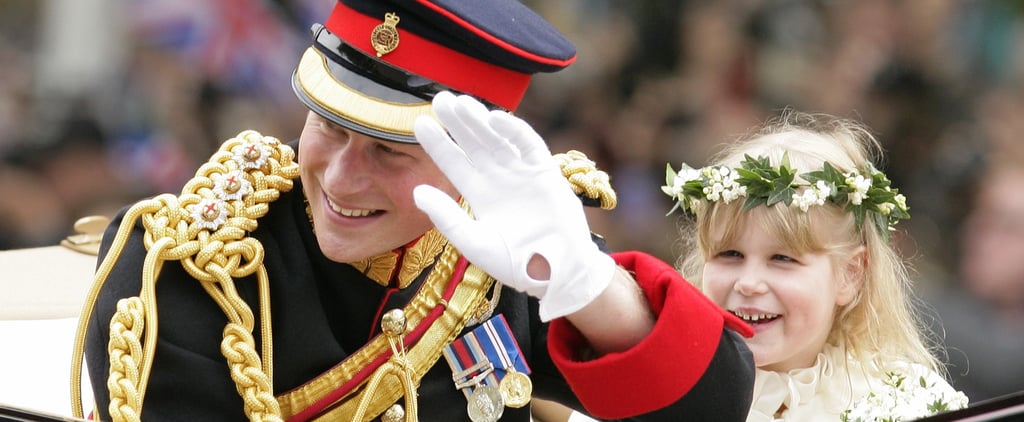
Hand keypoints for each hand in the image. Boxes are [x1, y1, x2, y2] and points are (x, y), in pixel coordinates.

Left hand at [413, 92, 615, 320]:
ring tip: (460, 102)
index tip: (420, 123)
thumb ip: (446, 218)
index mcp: (478, 194)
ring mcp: (521, 173)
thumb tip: (417, 191)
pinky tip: (495, 118)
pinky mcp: (545, 172)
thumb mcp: (473, 242)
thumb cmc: (514, 263)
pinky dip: (514, 130)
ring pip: (496, 138)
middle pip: (473, 143)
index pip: (453, 163)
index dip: (438, 143)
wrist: (555, 273)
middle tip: (439, 99)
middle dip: (457, 122)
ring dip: (480, 120)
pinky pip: (528, 145)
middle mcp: (497, 179)